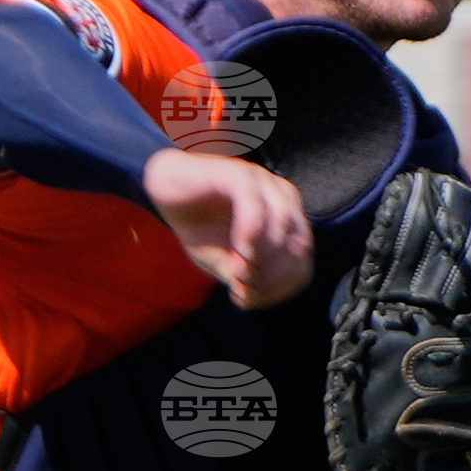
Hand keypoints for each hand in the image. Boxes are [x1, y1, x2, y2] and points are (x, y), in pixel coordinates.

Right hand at [143, 146, 310, 308]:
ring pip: (282, 224)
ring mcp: (262, 182)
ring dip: (264, 257)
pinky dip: (250, 233)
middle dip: (274, 275)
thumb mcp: (223, 262)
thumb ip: (244, 278)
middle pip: (299, 245)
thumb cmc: (200, 225)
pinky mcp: (238, 173)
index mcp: (287, 221)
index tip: (251, 297)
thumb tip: (251, 297)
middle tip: (244, 284)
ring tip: (239, 270)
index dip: (282, 287)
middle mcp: (282, 198)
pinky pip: (255, 204)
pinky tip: (239, 251)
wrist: (167, 188)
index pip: (302, 263)